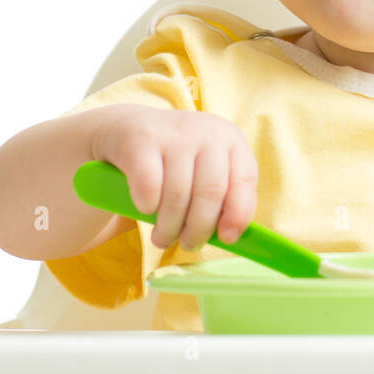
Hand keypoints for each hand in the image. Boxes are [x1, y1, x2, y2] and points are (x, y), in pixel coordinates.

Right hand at [93, 105, 258, 251]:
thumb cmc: (176, 160)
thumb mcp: (207, 168)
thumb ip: (224, 195)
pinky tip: (145, 209)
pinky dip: (147, 207)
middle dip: (198, 230)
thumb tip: (229, 236)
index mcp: (231, 139)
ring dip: (169, 228)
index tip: (226, 239)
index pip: (244, 180)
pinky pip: (149, 188)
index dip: (238, 215)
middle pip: (211, 193)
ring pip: (178, 196)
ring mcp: (174, 134)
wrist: (128, 128)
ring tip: (163, 238)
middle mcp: (207, 132)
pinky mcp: (142, 140)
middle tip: (188, 245)